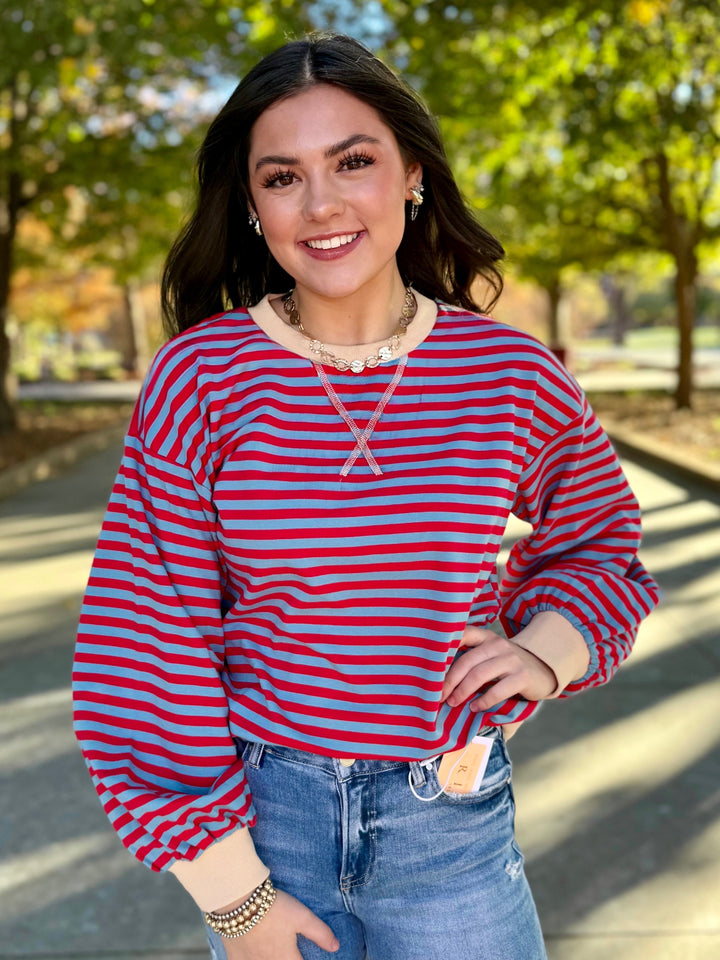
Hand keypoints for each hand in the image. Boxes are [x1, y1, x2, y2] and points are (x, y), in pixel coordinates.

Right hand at [220, 889, 338, 959]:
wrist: (238, 900)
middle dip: (289, 959)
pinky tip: (256, 955)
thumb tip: (336, 947)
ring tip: (277, 952)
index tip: (304, 955)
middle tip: (290, 952)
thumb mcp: (302, 917)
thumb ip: (320, 933)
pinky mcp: (235, 958)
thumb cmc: (273, 908)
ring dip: (273, 959)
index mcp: (286, 959)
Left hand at [440, 626, 556, 712]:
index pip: (463, 634)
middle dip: (449, 680)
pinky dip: (483, 701)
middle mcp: (498, 644)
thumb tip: (438, 675)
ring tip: (453, 703)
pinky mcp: (522, 677)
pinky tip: (475, 707)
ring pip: (479, 675)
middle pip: (467, 661)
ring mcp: (511, 659)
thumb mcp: (491, 654)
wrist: (542, 669)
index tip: (430, 663)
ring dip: (462, 691)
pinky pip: (497, 690)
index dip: (445, 645)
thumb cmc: (507, 665)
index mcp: (487, 637)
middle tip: (439, 696)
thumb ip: (471, 657)